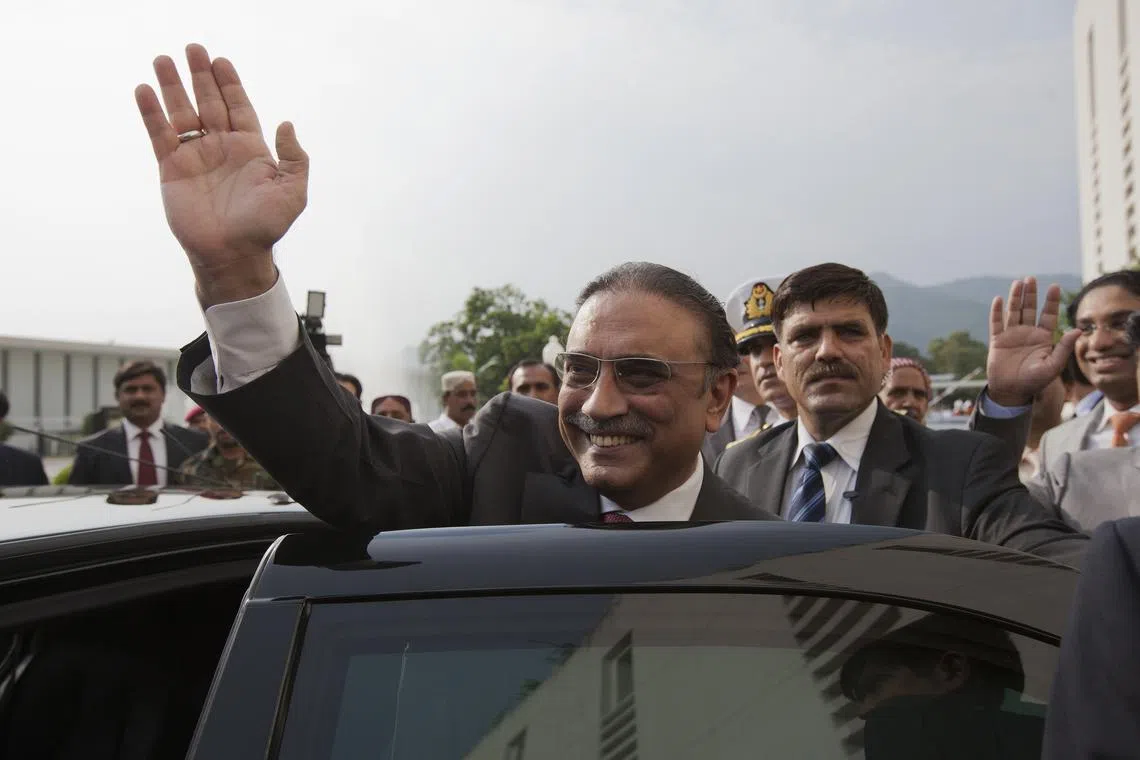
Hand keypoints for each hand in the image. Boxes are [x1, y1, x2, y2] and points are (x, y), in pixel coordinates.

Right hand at [135, 44, 308, 304]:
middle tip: (193, 48)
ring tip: (163, 59)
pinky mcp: (172, 169)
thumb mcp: (292, 193)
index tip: (220, 61)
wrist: (233, 254)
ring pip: (182, 112)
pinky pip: (160, 135)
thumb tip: (286, 123)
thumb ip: (295, 158)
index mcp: (250, 149)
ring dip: (173, 86)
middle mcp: (221, 148)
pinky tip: (144, 90)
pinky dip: (151, 113)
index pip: (239, 107)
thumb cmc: (265, 227)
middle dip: (201, 76)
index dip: (230, 84)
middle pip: (209, 102)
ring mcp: (195, 156)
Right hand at [986, 277, 1079, 406]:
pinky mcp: (997, 341)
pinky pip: (996, 323)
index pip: (1048, 315)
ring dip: (1015, 297)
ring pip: (1014, 312)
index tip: (1054, 286)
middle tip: (1031, 278)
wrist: (1011, 392)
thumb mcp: (1053, 366)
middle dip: (1031, 294)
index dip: (1051, 301)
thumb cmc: (1034, 382)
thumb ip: (1063, 348)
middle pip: (1030, 309)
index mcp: (1043, 338)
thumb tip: (1077, 330)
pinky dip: (996, 311)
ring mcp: (1012, 335)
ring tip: (1018, 283)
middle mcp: (1028, 333)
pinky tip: (998, 299)